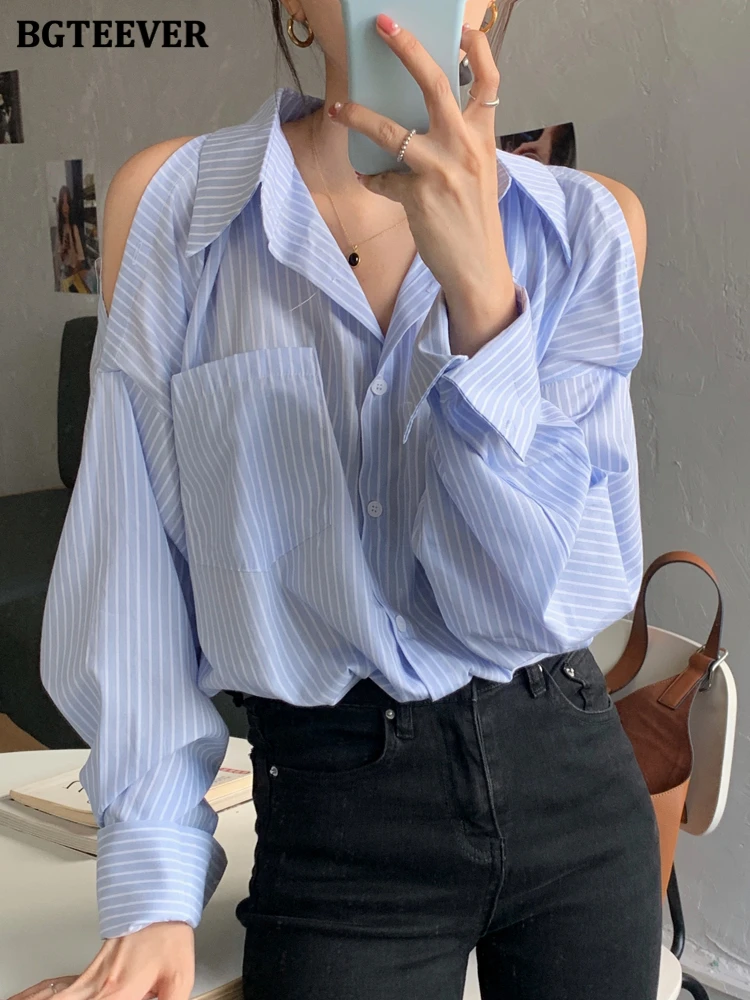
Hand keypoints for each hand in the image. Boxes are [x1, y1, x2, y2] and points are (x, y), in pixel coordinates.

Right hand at [6, 923, 194, 999]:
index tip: (108, 998)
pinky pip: (62, 988)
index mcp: (119, 992)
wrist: (160, 903)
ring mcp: (92, 976)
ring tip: (28, 998)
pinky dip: (50, 994)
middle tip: (32, 999)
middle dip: (51, 999)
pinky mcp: (92, 969)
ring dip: (48, 997)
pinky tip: (46, 995)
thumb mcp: (179, 979)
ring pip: (61, 995)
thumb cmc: (168, 936)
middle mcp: (99, 985)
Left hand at [328, 14, 517, 350]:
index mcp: (483, 137)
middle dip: (406, 49)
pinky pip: (382, 178)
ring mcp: (440, 171)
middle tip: (383, 25)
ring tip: (339, 109)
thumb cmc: (474, 219)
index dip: (476, 47)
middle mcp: (464, 147)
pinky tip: (369, 179)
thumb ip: (457, 141)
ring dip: (359, 116)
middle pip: (435, 84)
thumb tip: (419, 119)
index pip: (488, 79)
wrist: (478, 268)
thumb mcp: (477, 172)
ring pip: (391, 130)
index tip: (460, 28)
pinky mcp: (418, 197)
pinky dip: (373, 178)